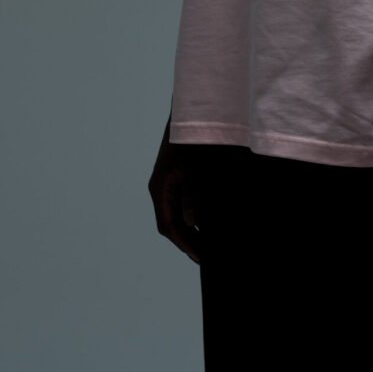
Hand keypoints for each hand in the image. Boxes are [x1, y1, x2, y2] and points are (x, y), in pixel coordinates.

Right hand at [148, 116, 202, 263]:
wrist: (191, 113)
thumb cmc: (192, 140)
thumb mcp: (196, 170)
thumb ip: (195, 197)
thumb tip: (194, 223)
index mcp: (161, 189)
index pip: (169, 226)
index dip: (185, 244)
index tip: (202, 258)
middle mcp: (161, 189)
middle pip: (172, 224)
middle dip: (189, 242)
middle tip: (208, 257)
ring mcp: (168, 183)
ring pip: (178, 215)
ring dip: (193, 230)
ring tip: (211, 245)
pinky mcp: (177, 178)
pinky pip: (184, 203)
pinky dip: (196, 215)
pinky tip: (211, 222)